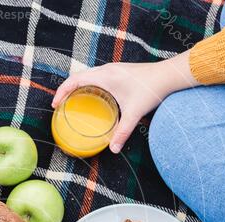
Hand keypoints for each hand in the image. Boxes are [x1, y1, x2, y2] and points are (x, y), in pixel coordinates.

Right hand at [52, 51, 196, 152]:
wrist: (169, 75)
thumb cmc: (152, 89)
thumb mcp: (134, 113)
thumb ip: (122, 132)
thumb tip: (113, 149)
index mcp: (105, 76)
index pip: (75, 80)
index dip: (62, 91)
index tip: (55, 104)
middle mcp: (107, 69)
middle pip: (79, 76)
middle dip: (67, 89)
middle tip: (61, 104)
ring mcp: (114, 69)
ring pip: (88, 75)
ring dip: (78, 86)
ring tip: (73, 101)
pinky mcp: (120, 71)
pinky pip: (97, 76)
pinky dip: (89, 85)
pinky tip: (93, 97)